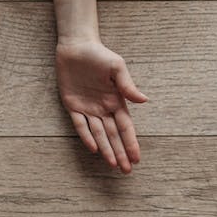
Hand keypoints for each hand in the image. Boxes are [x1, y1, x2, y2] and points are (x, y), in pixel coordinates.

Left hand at [55, 38, 147, 172]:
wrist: (76, 45)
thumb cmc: (99, 54)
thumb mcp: (116, 67)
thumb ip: (128, 85)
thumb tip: (144, 101)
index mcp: (116, 100)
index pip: (125, 126)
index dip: (131, 142)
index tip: (137, 158)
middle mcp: (103, 108)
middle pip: (113, 135)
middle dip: (121, 152)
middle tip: (126, 171)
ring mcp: (88, 108)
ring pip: (99, 134)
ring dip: (106, 149)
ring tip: (113, 164)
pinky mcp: (72, 106)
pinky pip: (80, 125)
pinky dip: (86, 136)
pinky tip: (93, 147)